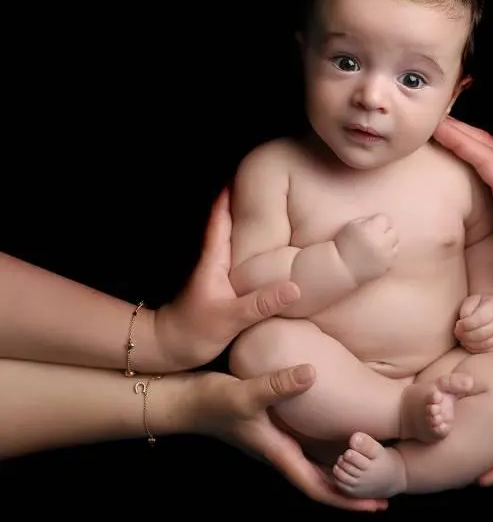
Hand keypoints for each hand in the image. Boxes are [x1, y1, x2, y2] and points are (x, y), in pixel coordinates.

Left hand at [154, 188, 302, 370]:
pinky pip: (239, 259)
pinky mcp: (220, 286)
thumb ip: (261, 303)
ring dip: (246, 224)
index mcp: (214, 261)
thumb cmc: (193, 333)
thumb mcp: (230, 319)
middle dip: (242, 203)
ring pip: (233, 241)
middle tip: (263, 183)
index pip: (221, 220)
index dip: (230, 196)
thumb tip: (295, 286)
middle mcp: (214, 261)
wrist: (167, 350)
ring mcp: (216, 273)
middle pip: (228, 224)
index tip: (242, 171)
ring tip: (270, 209)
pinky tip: (264, 249)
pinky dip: (250, 247)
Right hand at [192, 364, 387, 512]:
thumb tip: (312, 373)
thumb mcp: (246, 392)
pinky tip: (336, 439)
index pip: (317, 486)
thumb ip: (277, 384)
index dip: (346, 498)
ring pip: (313, 466)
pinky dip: (324, 451)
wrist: (183, 401)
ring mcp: (274, 442)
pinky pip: (305, 447)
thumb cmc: (212, 401)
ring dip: (339, 473)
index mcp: (277, 452)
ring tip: (367, 470)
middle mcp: (279, 452)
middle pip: (319, 482)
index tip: (374, 506)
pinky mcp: (270, 428)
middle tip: (383, 495)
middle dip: (349, 491)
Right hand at [334, 213, 399, 284]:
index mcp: (372, 229)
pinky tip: (377, 255)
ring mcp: (387, 256)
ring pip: (396, 244)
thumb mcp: (351, 226)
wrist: (342, 269)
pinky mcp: (388, 267)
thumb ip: (366, 220)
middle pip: (394, 230)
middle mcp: (382, 242)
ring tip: (377, 246)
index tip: (372, 225)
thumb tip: (377, 220)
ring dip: (389, 243)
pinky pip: (394, 256)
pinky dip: (388, 255)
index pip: (386, 218)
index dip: (378, 221)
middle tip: (376, 235)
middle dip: (386, 231)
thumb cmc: (343, 245)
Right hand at [434, 116, 492, 287]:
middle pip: (486, 149)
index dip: (462, 143)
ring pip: (487, 154)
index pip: (488, 162)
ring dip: (463, 138)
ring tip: (437, 128)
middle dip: (457, 130)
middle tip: (426, 116)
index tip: (438, 127)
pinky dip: (472, 152)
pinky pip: (490, 167)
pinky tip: (462, 154)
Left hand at [455, 293, 492, 351]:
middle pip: (483, 333)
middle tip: (457, 333)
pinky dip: (475, 349)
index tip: (457, 324)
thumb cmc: (478, 305)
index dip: (466, 324)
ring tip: (461, 338)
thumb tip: (462, 325)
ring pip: (485, 344)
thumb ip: (466, 310)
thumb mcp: (471, 301)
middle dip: (466, 335)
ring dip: (469, 343)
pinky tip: (467, 344)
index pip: (480, 319)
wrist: (492, 309)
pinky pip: (487, 350)